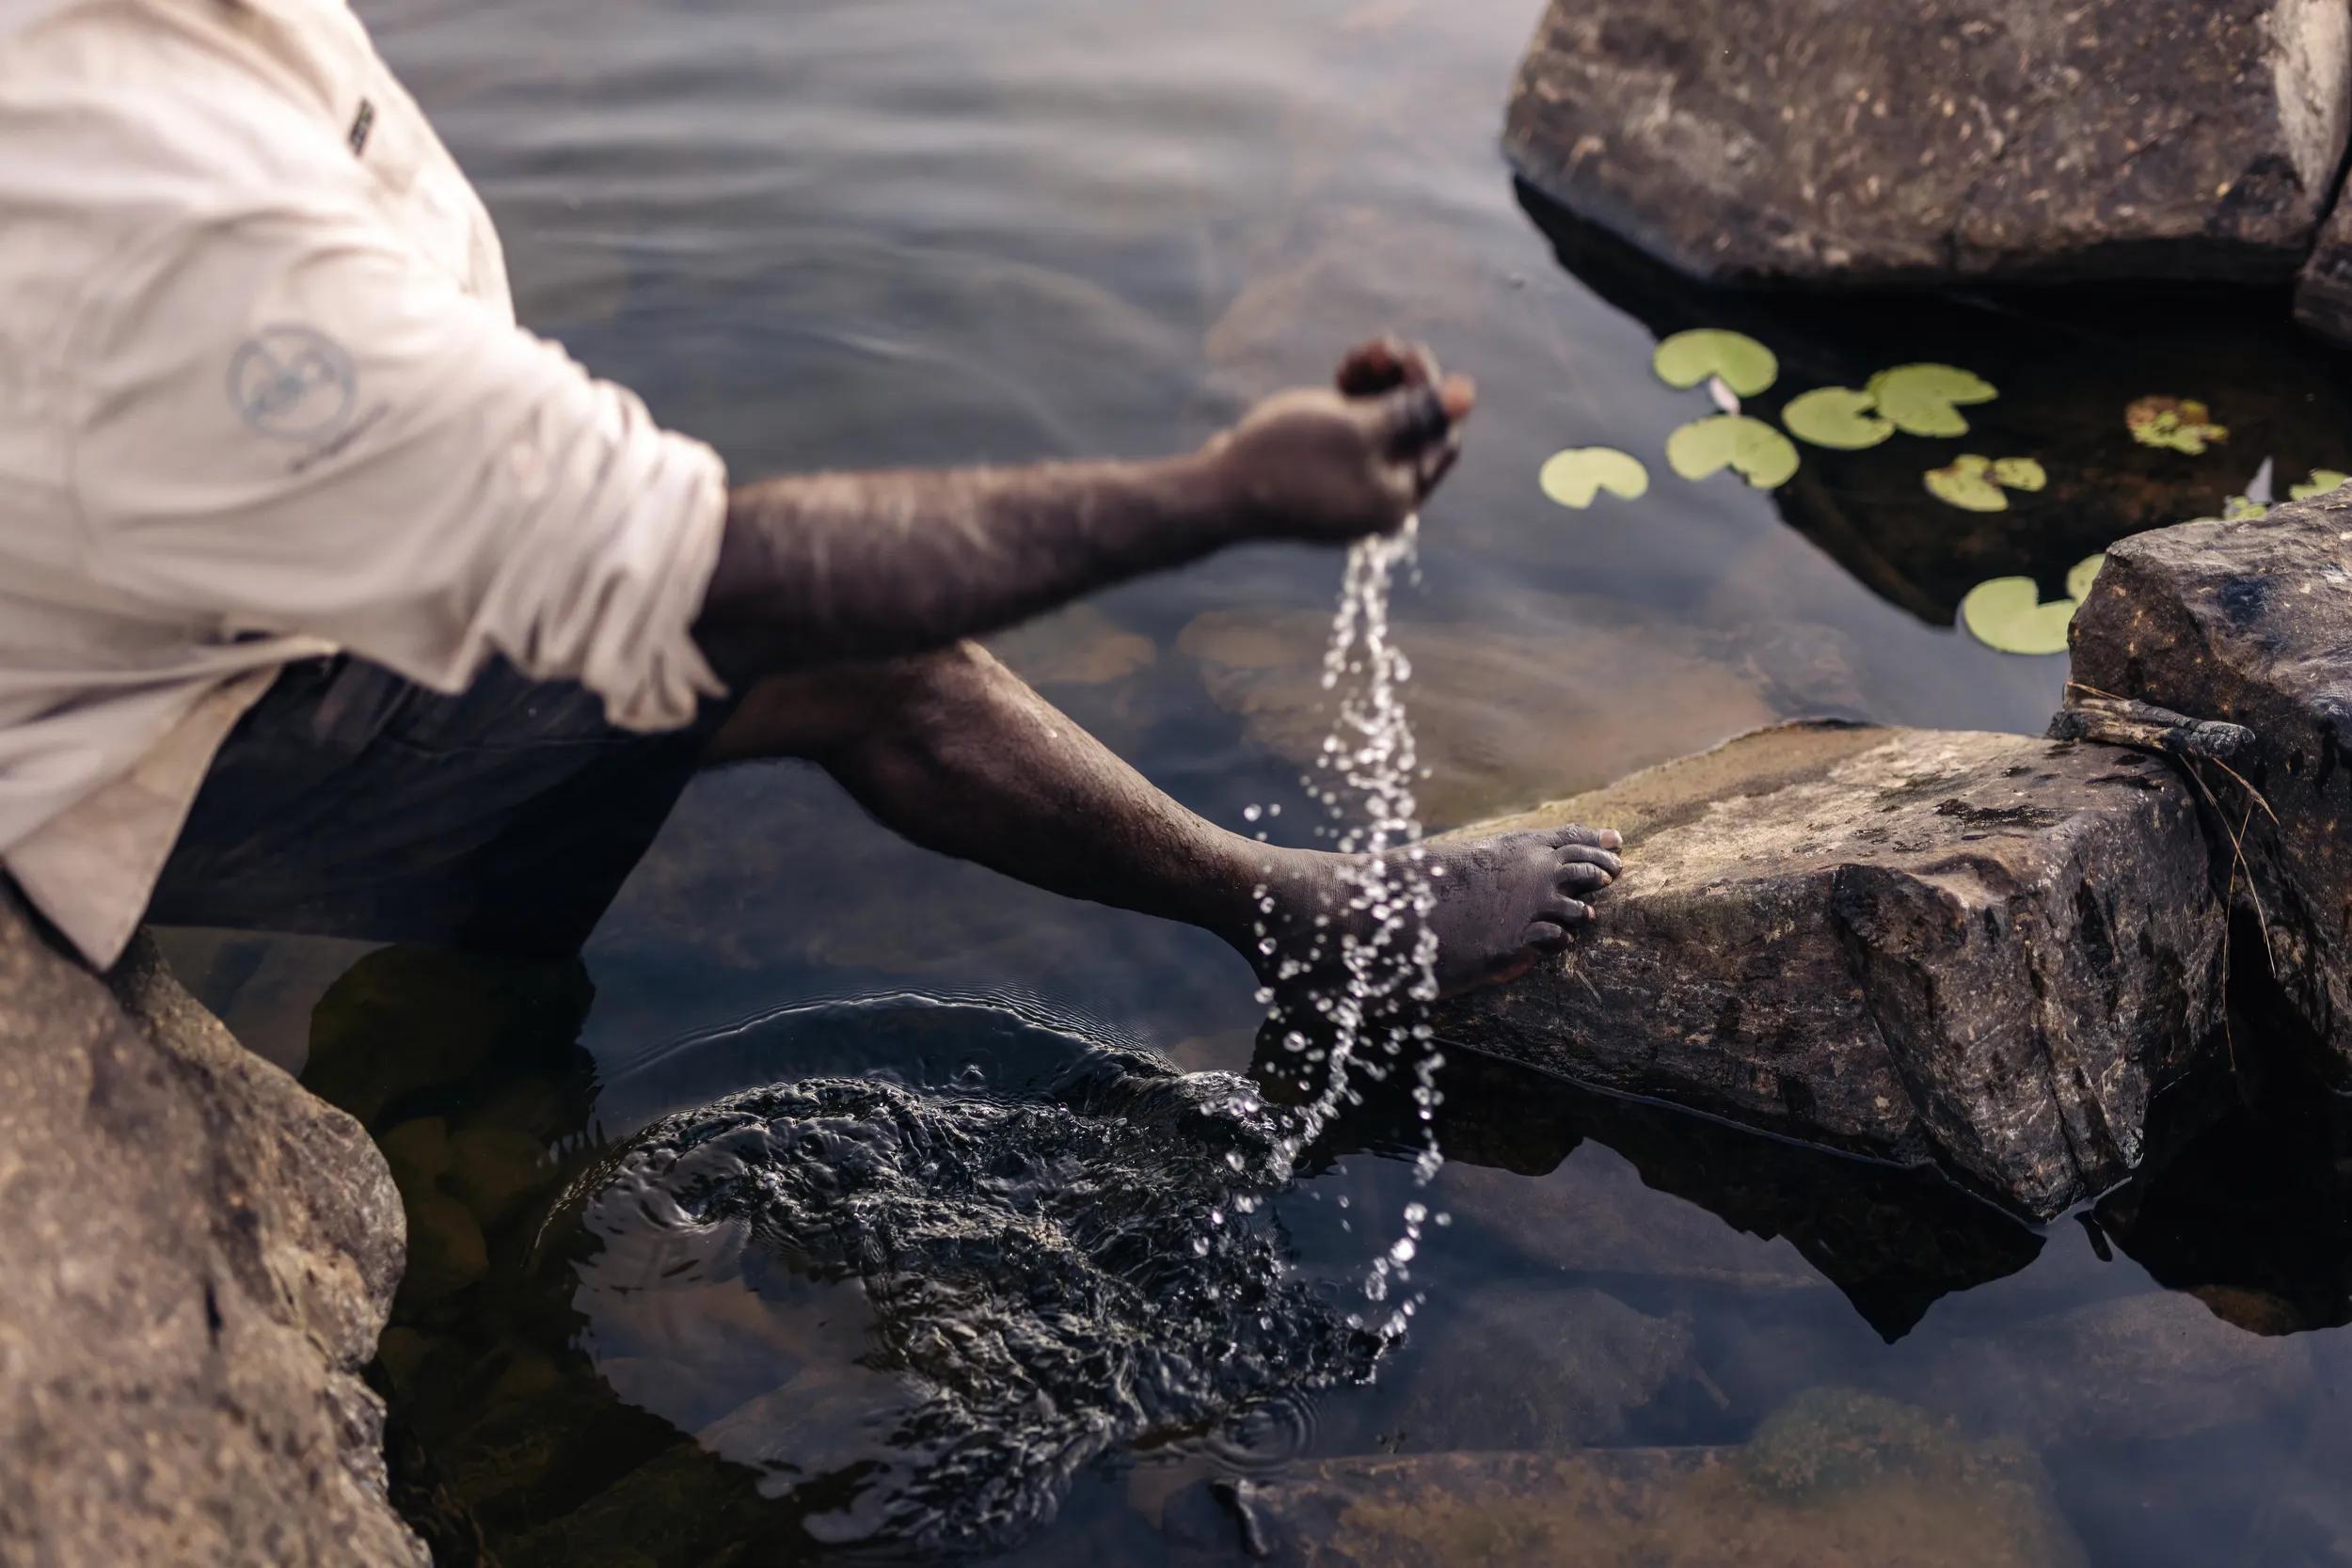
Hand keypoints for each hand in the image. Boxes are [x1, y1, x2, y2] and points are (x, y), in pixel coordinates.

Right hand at [1205, 338, 1476, 543]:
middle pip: (1413, 430)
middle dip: (1401, 382)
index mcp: (1398, 497)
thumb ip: (1416, 410)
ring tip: (1353, 358)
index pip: (1440, 436)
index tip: (1404, 355)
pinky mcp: (1322, 474)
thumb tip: (1469, 393)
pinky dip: (1351, 402)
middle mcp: (1380, 497)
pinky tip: (1340, 376)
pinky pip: (1351, 434)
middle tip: (1377, 347)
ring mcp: (1349, 487)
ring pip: (1381, 425)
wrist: (1217, 492)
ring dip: (1376, 385)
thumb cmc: (1288, 459)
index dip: (1431, 390)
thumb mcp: (1358, 427)